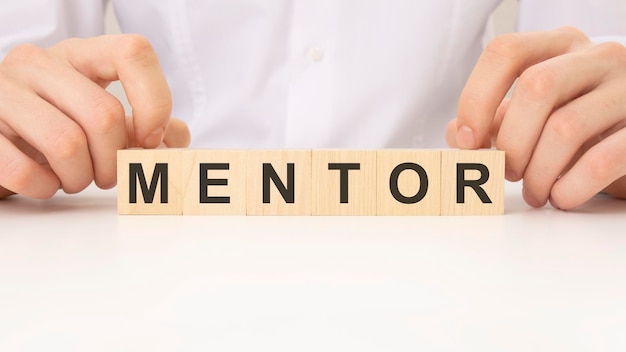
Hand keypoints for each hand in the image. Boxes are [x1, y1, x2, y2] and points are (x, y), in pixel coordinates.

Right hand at [0, 34, 189, 198]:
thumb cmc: (55, 129)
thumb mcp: (101, 119)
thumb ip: (147, 127)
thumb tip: (176, 137)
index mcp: (79, 55)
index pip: (133, 53)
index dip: (154, 101)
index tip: (150, 138)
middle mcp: (39, 64)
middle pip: (104, 114)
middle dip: (115, 160)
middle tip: (107, 174)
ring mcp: (3, 91)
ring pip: (68, 144)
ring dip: (81, 177)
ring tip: (74, 177)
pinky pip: (25, 170)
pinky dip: (46, 188)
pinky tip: (45, 181)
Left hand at [447, 27, 625, 209]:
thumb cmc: (577, 126)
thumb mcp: (533, 116)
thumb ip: (493, 120)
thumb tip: (458, 133)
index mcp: (559, 46)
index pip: (506, 52)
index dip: (477, 98)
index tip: (469, 141)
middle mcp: (596, 57)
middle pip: (537, 87)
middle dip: (511, 141)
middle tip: (507, 172)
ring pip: (566, 126)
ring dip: (538, 172)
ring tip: (534, 192)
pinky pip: (601, 160)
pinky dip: (570, 187)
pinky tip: (561, 197)